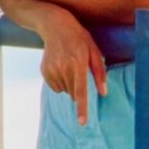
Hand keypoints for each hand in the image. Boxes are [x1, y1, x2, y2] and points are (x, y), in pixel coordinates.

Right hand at [35, 10, 107, 125]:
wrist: (55, 26)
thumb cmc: (80, 38)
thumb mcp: (94, 51)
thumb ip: (100, 73)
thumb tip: (103, 93)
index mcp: (78, 63)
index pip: (80, 90)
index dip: (82, 108)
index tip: (82, 122)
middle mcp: (64, 68)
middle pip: (73, 93)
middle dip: (79, 89)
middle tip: (79, 70)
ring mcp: (52, 70)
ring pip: (64, 91)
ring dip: (70, 84)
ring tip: (69, 65)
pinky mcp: (44, 71)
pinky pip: (55, 87)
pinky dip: (61, 82)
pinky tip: (61, 66)